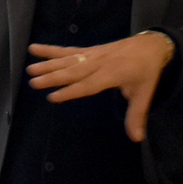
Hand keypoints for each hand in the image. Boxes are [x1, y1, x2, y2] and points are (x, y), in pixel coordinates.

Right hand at [25, 30, 173, 141]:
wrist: (152, 45)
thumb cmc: (147, 72)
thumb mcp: (145, 94)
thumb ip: (137, 115)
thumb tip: (137, 138)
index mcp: (112, 74)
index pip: (88, 85)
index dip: (71, 91)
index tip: (53, 97)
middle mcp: (99, 63)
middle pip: (73, 71)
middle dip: (53, 77)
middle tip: (33, 83)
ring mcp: (93, 54)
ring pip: (68, 59)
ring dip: (48, 64)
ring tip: (30, 68)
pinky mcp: (89, 49)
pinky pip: (67, 49)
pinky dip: (50, 49)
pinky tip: (34, 48)